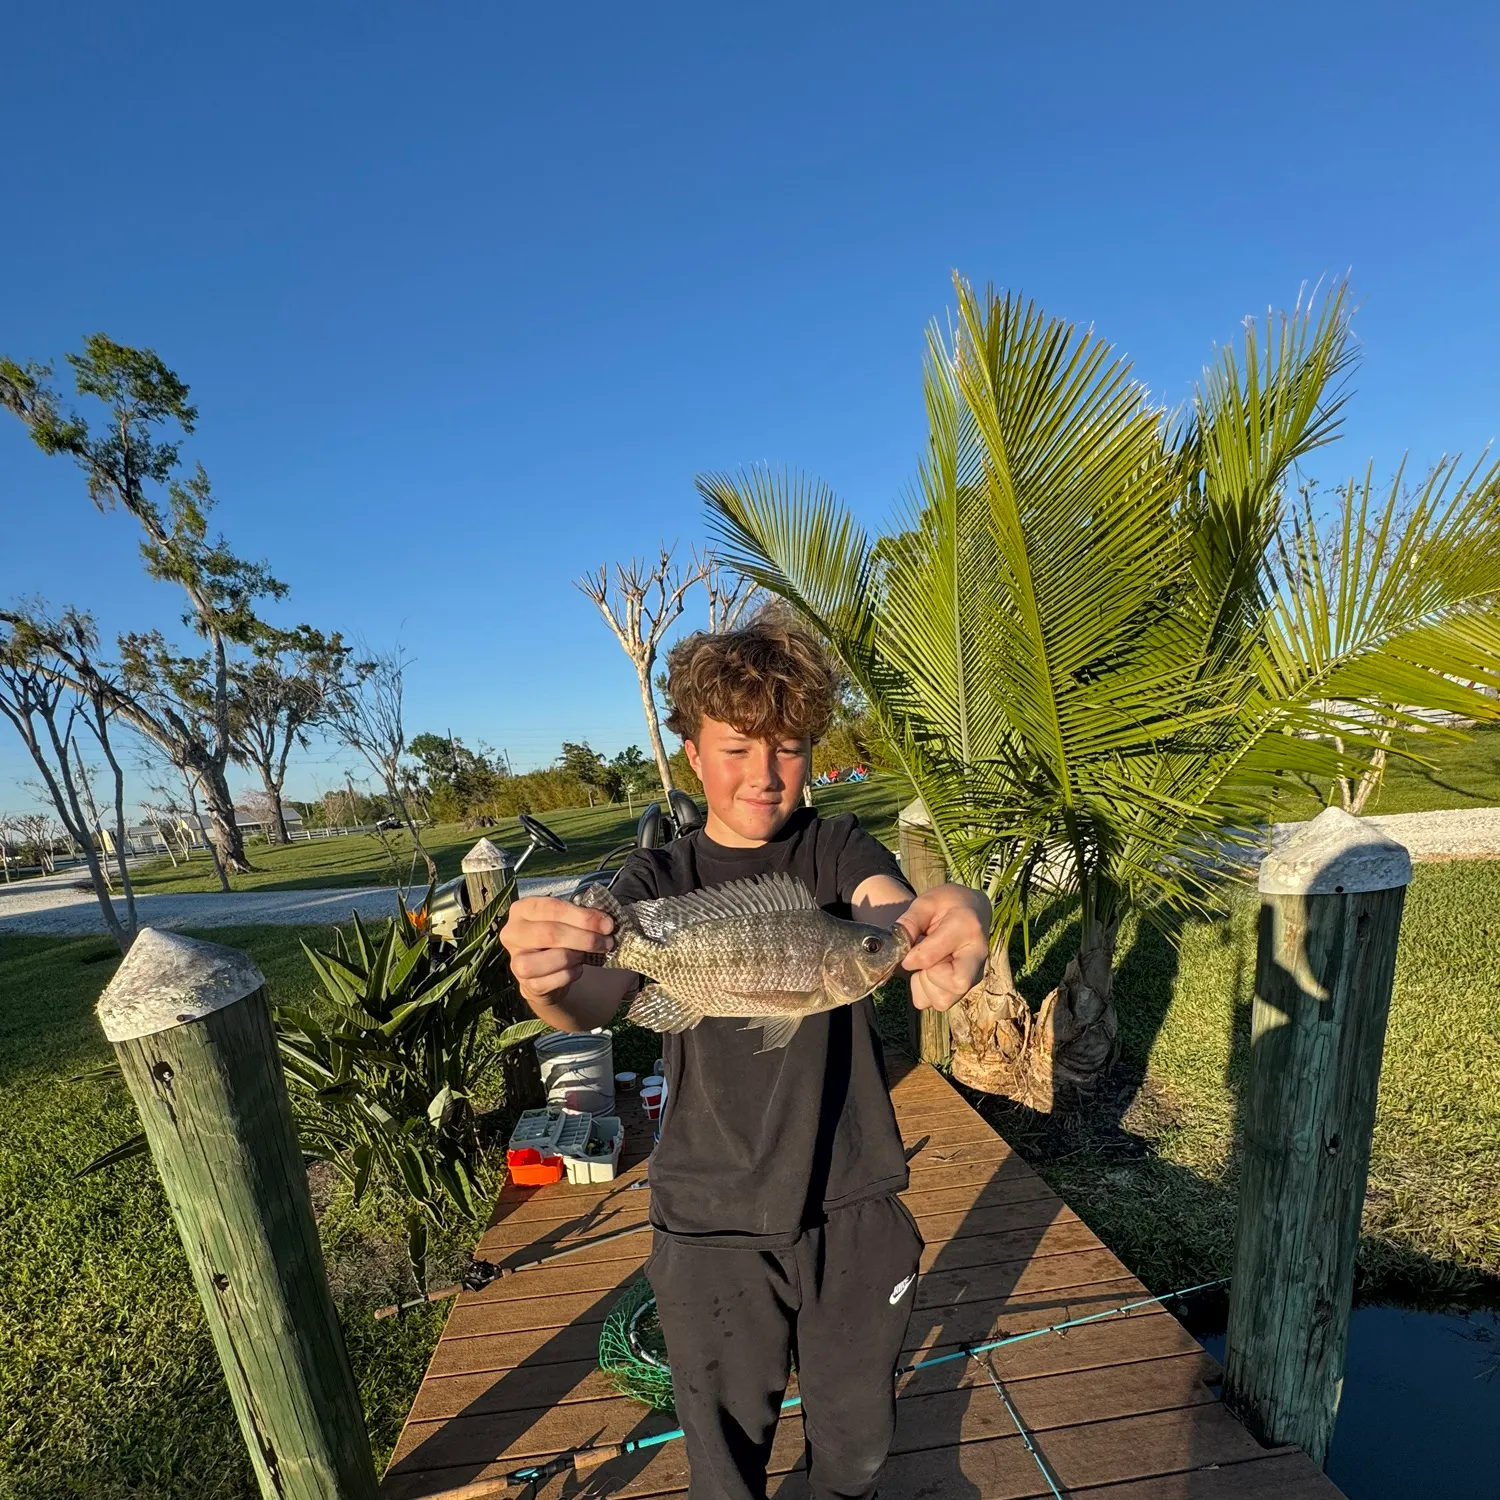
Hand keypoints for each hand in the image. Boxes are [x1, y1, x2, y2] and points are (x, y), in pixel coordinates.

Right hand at [500, 895, 614, 1004]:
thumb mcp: (566, 920)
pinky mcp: (526, 985)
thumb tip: (605, 922)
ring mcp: (516, 961)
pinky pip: (557, 979)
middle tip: (607, 941)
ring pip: (554, 957)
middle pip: (551, 933)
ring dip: (577, 955)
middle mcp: (513, 933)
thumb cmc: (558, 938)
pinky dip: (572, 974)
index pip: (551, 908)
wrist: (546, 972)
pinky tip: (576, 969)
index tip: (606, 923)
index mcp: (522, 909)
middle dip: (585, 937)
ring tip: (585, 954)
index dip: (582, 916)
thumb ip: (581, 917)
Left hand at [897, 884, 990, 1011]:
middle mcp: (977, 956)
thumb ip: (909, 922)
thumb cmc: (948, 905)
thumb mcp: (926, 903)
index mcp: (965, 928)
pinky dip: (927, 992)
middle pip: (955, 985)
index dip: (911, 958)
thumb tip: (894, 947)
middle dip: (928, 976)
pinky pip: (940, 1002)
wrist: (974, 910)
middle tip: (923, 959)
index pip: (931, 957)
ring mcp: (975, 975)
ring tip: (927, 965)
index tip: (907, 950)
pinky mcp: (967, 987)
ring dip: (925, 985)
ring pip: (944, 1000)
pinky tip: (930, 973)